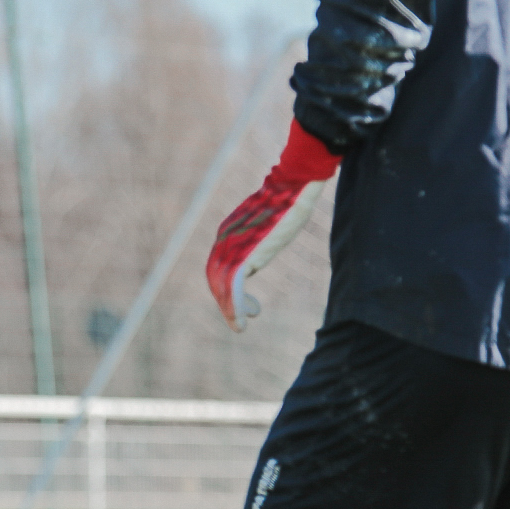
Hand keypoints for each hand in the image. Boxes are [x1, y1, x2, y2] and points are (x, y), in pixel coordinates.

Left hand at [205, 120, 340, 330]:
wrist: (294, 182)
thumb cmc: (290, 198)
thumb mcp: (271, 220)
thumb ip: (262, 234)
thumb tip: (265, 242)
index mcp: (229, 233)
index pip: (218, 265)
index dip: (225, 285)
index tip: (244, 300)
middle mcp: (224, 240)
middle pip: (215, 277)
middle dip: (225, 301)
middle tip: (240, 321)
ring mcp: (232, 247)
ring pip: (221, 286)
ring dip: (230, 310)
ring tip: (241, 327)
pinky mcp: (245, 254)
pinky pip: (233, 287)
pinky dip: (235, 307)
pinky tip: (243, 323)